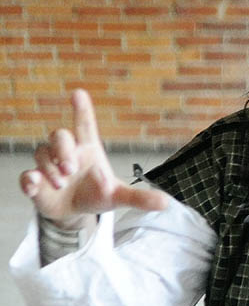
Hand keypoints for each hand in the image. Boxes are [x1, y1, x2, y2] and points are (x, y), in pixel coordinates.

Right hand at [19, 89, 168, 227]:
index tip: (78, 92)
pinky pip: (26, 175)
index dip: (82, 109)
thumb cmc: (98, 194)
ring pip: (41, 152)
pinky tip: (35, 186)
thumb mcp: (119, 197)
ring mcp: (49, 166)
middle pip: (59, 136)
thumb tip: (165, 202)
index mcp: (89, 149)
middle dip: (62, 150)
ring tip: (62, 184)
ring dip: (50, 168)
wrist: (75, 212)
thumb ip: (140, 197)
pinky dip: (29, 180)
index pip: (84, 125)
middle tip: (71, 171)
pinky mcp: (35, 182)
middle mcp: (67, 153)